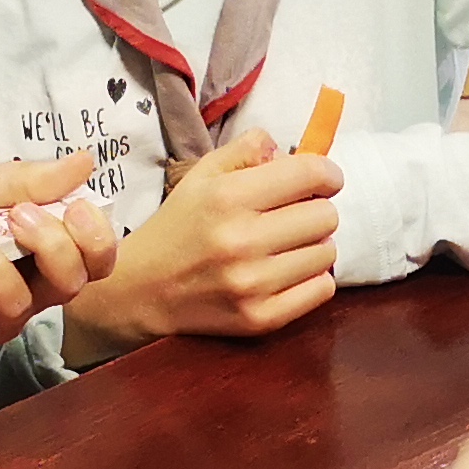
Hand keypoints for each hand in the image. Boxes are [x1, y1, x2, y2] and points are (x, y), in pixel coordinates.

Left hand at [0, 154, 119, 366]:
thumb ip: (28, 180)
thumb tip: (87, 161)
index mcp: (43, 253)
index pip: (96, 260)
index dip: (98, 240)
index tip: (74, 210)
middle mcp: (30, 291)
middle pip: (71, 284)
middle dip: (51, 246)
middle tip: (16, 217)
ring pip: (19, 303)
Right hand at [58, 128, 337, 358]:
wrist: (141, 290)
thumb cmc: (178, 227)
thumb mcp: (202, 175)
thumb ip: (247, 150)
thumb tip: (291, 150)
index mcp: (227, 197)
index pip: (310, 175)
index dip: (327, 174)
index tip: (324, 180)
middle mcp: (241, 240)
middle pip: (326, 216)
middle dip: (316, 210)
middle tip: (295, 216)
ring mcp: (252, 284)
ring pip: (326, 253)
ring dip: (313, 246)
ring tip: (286, 246)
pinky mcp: (260, 318)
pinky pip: (322, 290)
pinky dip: (312, 279)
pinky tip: (287, 272)